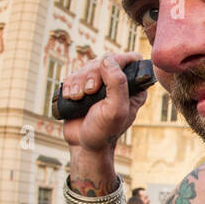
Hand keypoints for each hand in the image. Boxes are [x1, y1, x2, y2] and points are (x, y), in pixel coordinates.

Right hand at [62, 52, 150, 190]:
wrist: (84, 144)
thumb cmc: (104, 131)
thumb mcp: (116, 109)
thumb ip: (117, 83)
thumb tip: (108, 60)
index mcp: (134, 86)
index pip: (131, 59)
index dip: (117, 62)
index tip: (105, 77)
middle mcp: (118, 82)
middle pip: (105, 60)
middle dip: (92, 74)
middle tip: (90, 92)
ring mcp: (100, 83)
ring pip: (88, 66)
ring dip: (79, 81)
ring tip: (78, 97)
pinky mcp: (83, 86)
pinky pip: (74, 74)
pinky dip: (70, 84)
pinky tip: (71, 97)